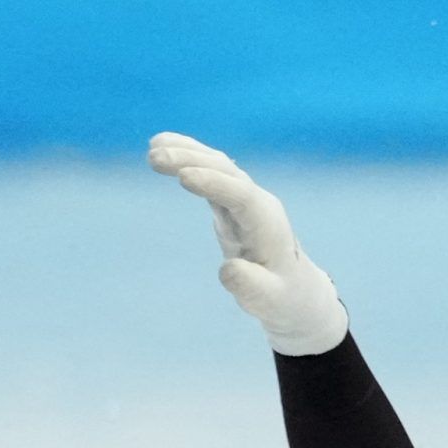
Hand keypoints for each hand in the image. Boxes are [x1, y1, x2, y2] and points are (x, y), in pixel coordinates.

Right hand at [148, 131, 349, 355]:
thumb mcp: (266, 300)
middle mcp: (257, 202)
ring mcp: (245, 198)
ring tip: (153, 147)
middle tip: (153, 159)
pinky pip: (209, 173)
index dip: (214, 184)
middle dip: (192, 161)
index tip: (183, 177)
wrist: (294, 289)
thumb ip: (249, 286)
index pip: (240, 195)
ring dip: (186, 153)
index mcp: (266, 223)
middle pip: (225, 172)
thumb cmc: (279, 297)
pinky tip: (160, 148)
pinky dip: (187, 160)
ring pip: (216, 166)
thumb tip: (227, 270)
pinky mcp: (231, 200)